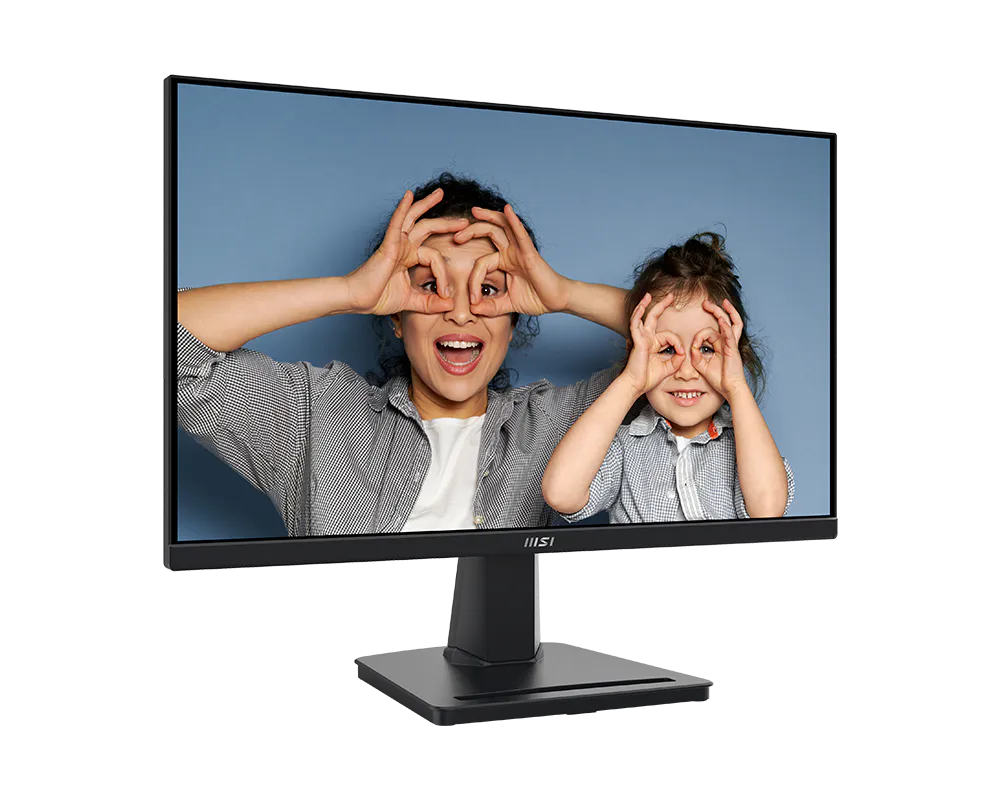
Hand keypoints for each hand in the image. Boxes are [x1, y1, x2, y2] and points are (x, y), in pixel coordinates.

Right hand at [345, 189, 469, 315]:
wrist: (358, 300)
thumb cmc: (378, 298)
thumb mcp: (411, 301)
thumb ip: (430, 303)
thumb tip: (450, 305)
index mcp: (409, 258)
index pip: (434, 256)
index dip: (443, 274)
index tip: (446, 293)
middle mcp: (403, 247)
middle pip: (427, 228)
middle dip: (447, 224)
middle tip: (465, 221)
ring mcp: (395, 244)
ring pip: (414, 219)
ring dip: (427, 205)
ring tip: (440, 193)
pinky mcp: (388, 245)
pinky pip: (397, 223)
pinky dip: (403, 208)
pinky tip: (409, 195)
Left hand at [452, 205, 569, 317]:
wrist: (556, 302)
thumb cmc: (536, 299)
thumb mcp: (506, 305)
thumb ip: (490, 307)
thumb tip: (473, 309)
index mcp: (504, 262)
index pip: (481, 263)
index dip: (473, 280)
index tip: (472, 299)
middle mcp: (511, 252)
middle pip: (489, 233)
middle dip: (471, 231)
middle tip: (455, 236)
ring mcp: (520, 250)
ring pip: (502, 227)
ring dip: (488, 217)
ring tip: (474, 211)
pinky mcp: (530, 253)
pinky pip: (520, 234)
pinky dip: (513, 221)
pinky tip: (506, 209)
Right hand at [622, 293, 684, 397]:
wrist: (637, 385)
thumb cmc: (649, 378)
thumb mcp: (669, 367)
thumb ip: (677, 359)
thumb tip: (683, 352)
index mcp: (654, 344)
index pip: (669, 335)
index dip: (677, 343)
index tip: (681, 353)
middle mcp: (647, 339)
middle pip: (654, 317)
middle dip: (662, 306)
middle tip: (670, 296)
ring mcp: (641, 338)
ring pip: (644, 318)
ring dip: (645, 305)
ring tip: (648, 295)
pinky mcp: (637, 341)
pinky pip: (636, 324)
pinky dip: (638, 315)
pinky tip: (641, 306)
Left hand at [691, 298, 748, 399]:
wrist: (730, 388)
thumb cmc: (719, 378)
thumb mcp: (702, 365)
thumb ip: (695, 355)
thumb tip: (691, 348)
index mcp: (720, 345)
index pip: (710, 331)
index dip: (699, 336)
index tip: (694, 345)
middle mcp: (727, 342)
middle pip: (724, 321)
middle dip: (715, 310)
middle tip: (706, 303)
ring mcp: (731, 344)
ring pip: (730, 323)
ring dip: (724, 312)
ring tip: (720, 302)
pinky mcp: (732, 349)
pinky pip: (730, 334)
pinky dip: (725, 326)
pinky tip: (721, 319)